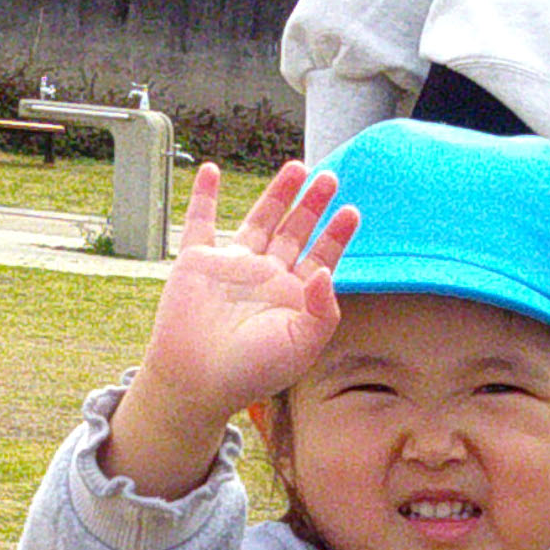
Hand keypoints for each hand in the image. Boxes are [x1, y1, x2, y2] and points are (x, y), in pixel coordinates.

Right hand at [106, 161, 357, 496]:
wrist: (197, 381)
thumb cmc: (252, 371)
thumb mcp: (301, 345)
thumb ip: (323, 309)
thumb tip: (326, 270)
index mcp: (292, 297)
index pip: (321, 257)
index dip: (337, 235)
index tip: (351, 212)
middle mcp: (265, 277)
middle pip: (295, 231)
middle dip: (312, 205)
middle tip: (330, 178)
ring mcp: (232, 266)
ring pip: (260, 219)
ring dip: (278, 193)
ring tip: (297, 168)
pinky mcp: (197, 261)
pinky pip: (200, 222)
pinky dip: (204, 196)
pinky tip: (211, 170)